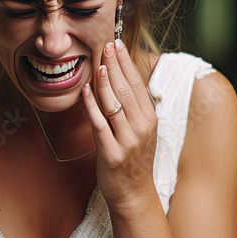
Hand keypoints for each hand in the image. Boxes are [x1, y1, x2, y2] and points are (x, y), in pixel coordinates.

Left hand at [81, 38, 158, 213]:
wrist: (133, 193)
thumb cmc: (134, 160)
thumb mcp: (141, 131)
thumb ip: (133, 107)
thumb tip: (121, 79)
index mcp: (149, 119)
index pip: (138, 84)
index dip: (127, 62)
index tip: (117, 43)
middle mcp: (141, 128)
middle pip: (127, 90)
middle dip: (116, 64)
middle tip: (106, 44)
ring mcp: (127, 141)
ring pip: (114, 104)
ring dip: (106, 81)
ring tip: (98, 62)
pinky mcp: (111, 153)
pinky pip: (100, 125)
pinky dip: (92, 106)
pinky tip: (86, 91)